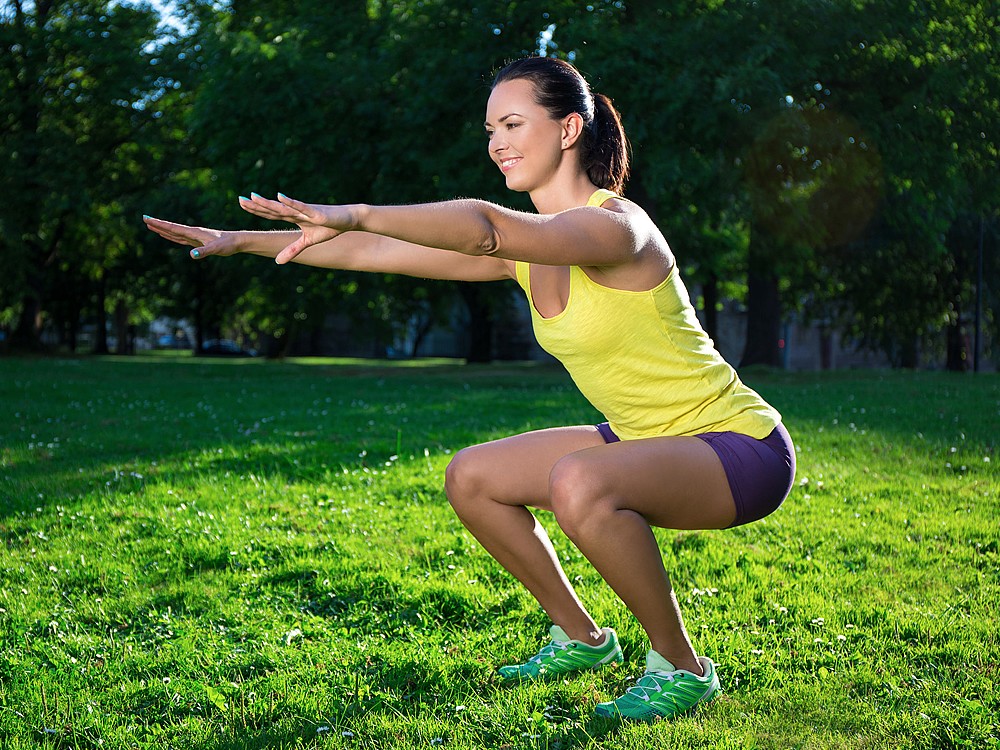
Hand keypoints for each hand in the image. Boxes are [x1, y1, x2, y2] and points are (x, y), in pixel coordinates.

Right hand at [142, 216, 241, 258]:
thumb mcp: (216, 249)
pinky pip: (181, 238)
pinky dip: (172, 237)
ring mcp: (194, 237)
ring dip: (163, 230)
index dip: (159, 224)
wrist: (236, 241)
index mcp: (194, 232)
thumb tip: (191, 255)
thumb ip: (204, 252)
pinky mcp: (198, 241)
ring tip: (152, 227)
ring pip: (175, 233)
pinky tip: (168, 236)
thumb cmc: (227, 244)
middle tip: (144, 219)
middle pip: (171, 228)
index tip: (147, 218)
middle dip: (157, 225)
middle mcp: (192, 232)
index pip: (173, 228)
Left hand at [239, 193, 354, 263]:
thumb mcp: (308, 242)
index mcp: (293, 217)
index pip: (271, 213)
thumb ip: (292, 250)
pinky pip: (301, 207)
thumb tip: (277, 262)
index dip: (257, 209)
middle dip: (256, 205)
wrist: (348, 219)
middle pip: (273, 209)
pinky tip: (280, 196)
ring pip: (283, 207)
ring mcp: (305, 211)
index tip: (241, 203)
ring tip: (254, 197)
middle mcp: (296, 212)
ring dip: (269, 203)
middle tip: (239, 199)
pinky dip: (291, 202)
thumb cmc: (329, 227)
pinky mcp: (316, 212)